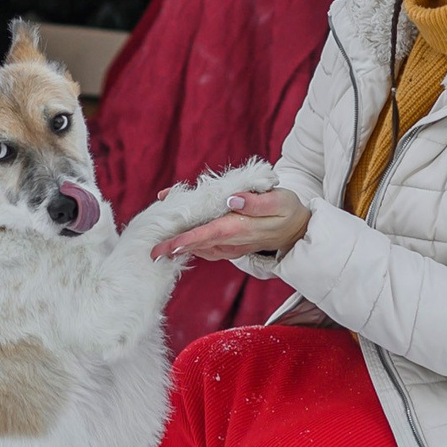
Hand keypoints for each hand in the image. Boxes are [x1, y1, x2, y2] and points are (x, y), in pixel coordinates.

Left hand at [151, 189, 311, 261]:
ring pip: (198, 246)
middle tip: (148, 247)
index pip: (204, 236)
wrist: (298, 230)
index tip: (163, 248)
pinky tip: (179, 234)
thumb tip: (233, 199)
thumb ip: (256, 201)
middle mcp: (231, 241)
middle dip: (171, 246)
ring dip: (178, 244)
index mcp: (239, 228)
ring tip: (158, 239)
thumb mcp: (279, 200)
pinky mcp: (229, 245)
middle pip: (195, 244)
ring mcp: (229, 246)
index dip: (183, 242)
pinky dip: (190, 241)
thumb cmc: (288, 210)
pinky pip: (205, 245)